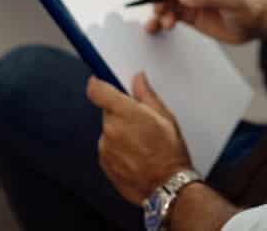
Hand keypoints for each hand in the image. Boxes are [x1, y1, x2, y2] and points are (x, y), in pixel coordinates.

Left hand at [86, 72, 191, 204]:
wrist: (167, 186)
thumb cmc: (169, 153)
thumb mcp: (165, 117)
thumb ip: (146, 95)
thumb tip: (138, 80)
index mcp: (124, 113)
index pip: (97, 90)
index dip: (98, 82)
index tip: (101, 80)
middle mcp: (110, 129)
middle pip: (107, 111)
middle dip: (120, 112)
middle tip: (140, 120)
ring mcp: (105, 148)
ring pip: (109, 131)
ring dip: (120, 132)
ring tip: (142, 142)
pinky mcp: (104, 163)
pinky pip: (108, 148)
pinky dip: (119, 148)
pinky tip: (136, 154)